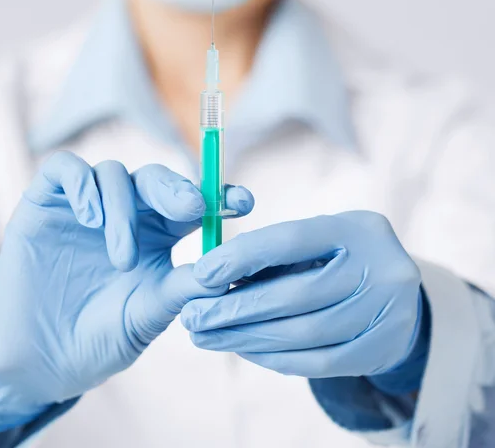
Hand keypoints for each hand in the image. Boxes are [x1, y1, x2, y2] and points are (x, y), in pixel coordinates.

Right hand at [0, 151, 253, 433]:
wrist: (41, 362)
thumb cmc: (101, 339)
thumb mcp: (149, 315)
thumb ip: (183, 288)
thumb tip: (227, 267)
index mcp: (158, 235)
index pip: (192, 202)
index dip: (219, 194)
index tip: (244, 202)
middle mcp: (125, 214)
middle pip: (155, 178)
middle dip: (176, 188)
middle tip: (191, 208)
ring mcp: (85, 207)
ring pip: (113, 173)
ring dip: (123, 209)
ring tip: (121, 257)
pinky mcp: (45, 204)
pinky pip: (63, 169)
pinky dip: (81, 184)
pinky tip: (89, 218)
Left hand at [182, 211, 422, 378]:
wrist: (398, 291)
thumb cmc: (338, 257)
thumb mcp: (314, 240)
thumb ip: (271, 254)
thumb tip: (212, 277)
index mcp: (355, 229)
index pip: (290, 240)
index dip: (241, 257)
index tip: (201, 274)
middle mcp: (379, 268)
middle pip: (295, 295)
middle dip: (235, 309)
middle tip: (192, 318)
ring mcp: (388, 312)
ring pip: (304, 334)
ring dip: (247, 338)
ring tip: (207, 337)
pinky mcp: (383, 349)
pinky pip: (319, 363)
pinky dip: (275, 359)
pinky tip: (243, 350)